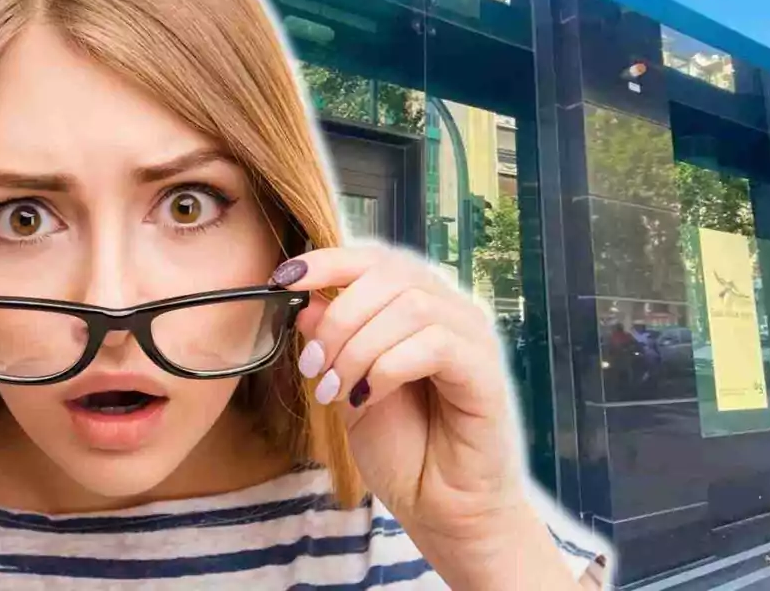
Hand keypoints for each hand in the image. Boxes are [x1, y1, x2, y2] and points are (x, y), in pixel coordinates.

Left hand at [273, 245, 551, 573]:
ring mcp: (473, 338)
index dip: (328, 260)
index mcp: (418, 305)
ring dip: (359, 348)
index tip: (283, 279)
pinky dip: (388, 369)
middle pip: (391, 274)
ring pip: (411, 306)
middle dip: (339, 317)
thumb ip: (331, 344)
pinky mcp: (486, 372)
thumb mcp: (347, 388)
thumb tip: (304, 302)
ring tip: (335, 392)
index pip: (375, 259)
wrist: (443, 510)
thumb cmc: (403, 449)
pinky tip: (367, 399)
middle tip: (312, 368)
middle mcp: (451, 311)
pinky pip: (435, 345)